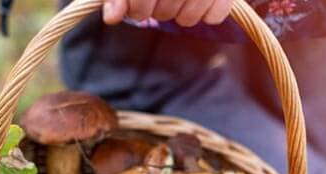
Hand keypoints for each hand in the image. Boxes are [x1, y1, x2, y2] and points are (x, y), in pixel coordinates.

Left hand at [103, 0, 232, 26]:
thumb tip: (111, 17)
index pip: (143, 1)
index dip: (137, 8)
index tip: (136, 8)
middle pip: (164, 12)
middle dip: (156, 11)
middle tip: (159, 0)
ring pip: (187, 20)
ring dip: (179, 15)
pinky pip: (213, 18)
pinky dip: (206, 14)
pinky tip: (199, 0)